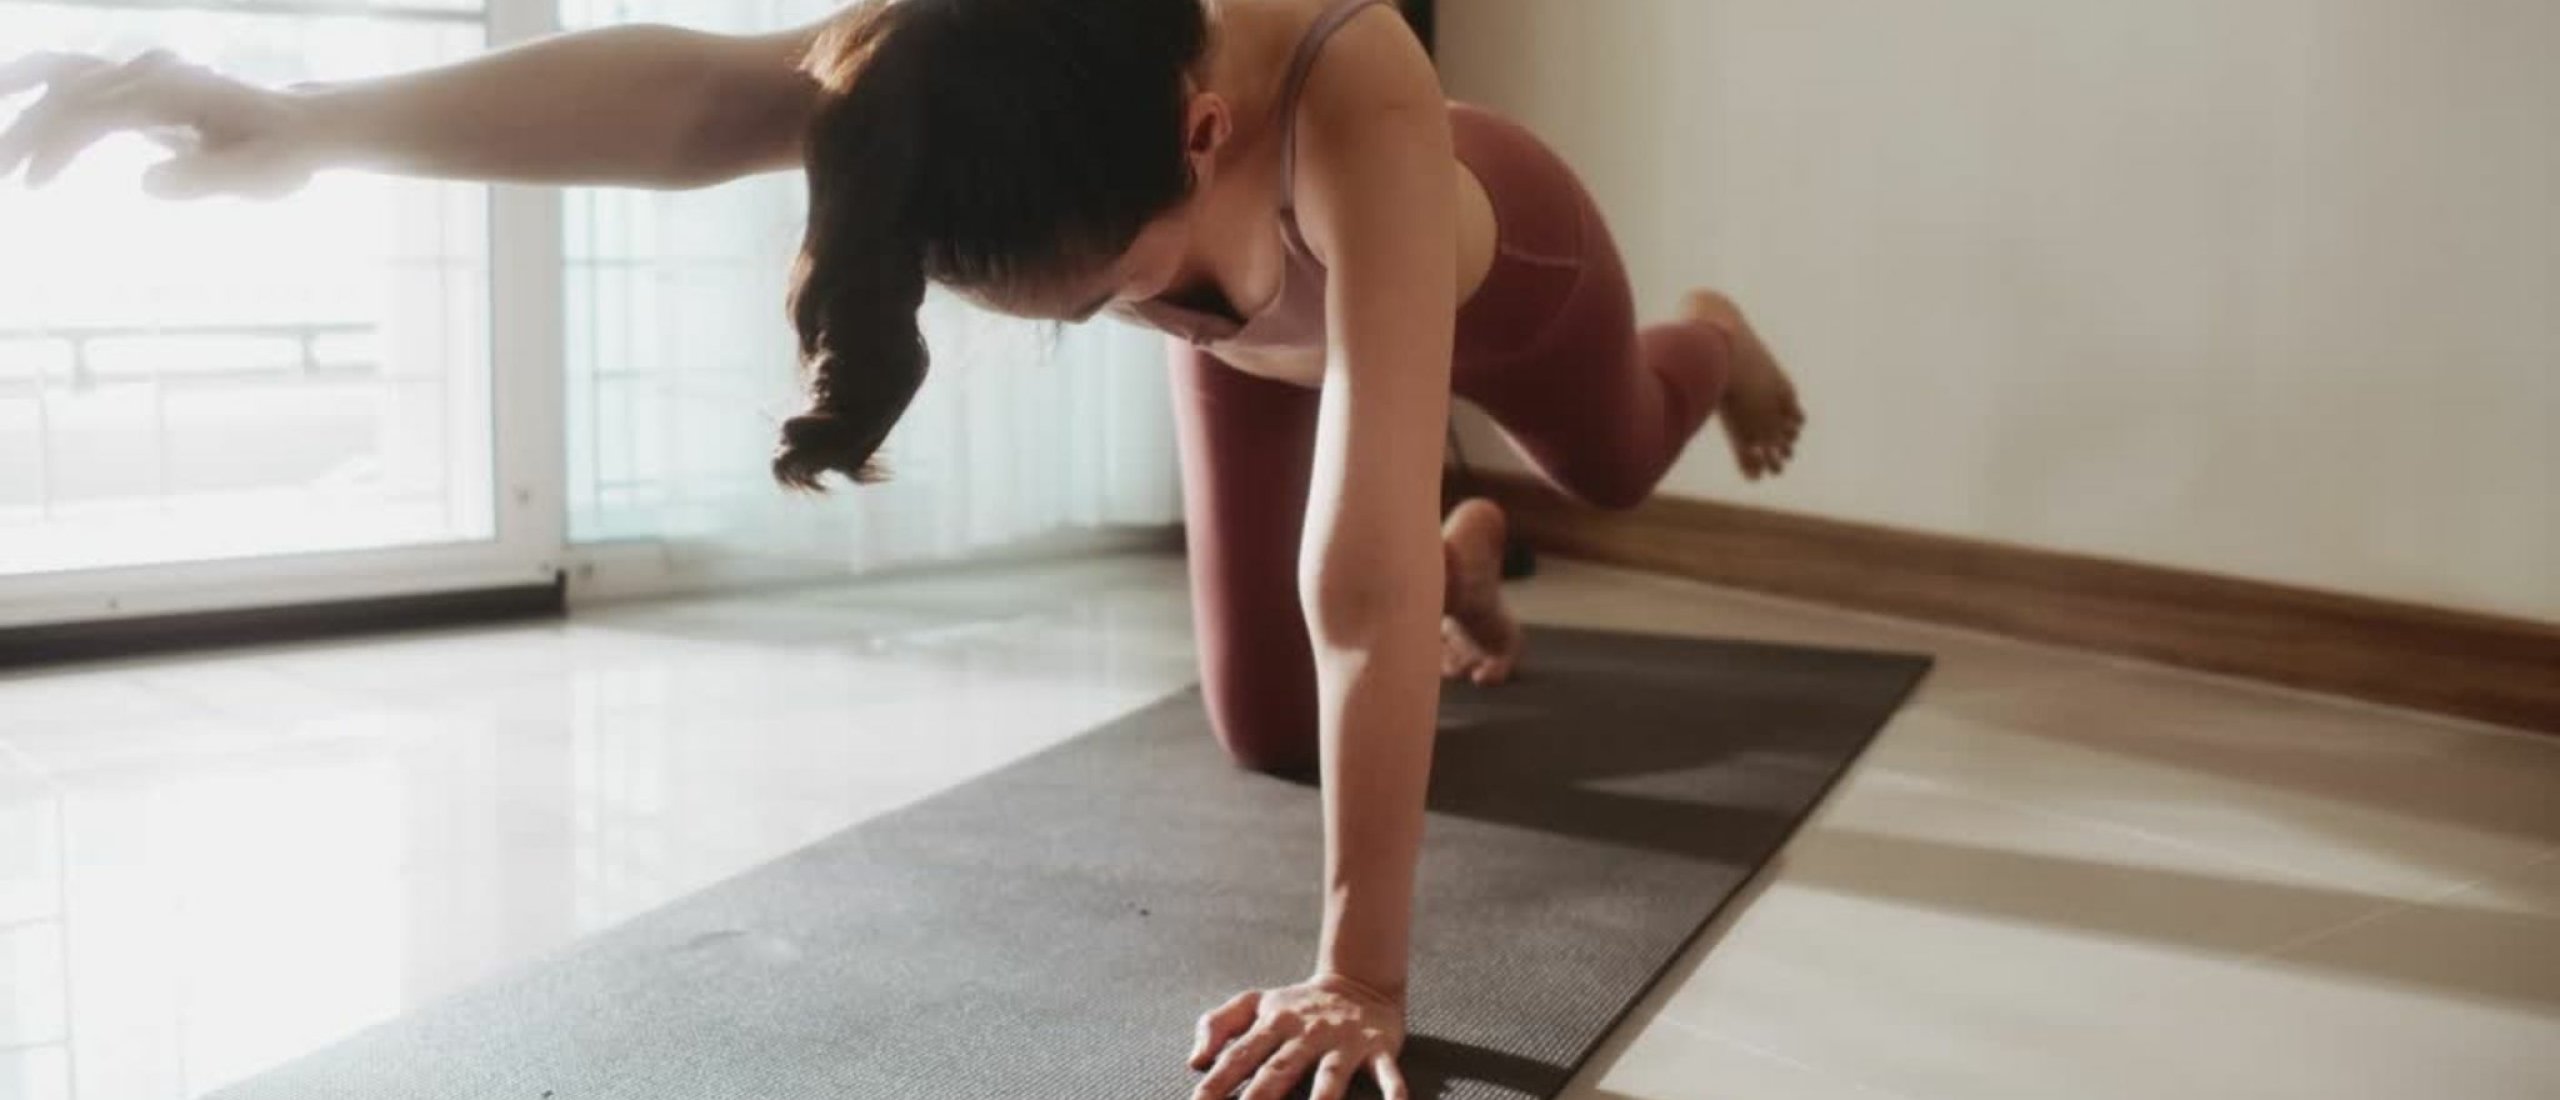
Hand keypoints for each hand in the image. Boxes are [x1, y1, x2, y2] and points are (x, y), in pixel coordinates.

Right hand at [0, 49, 315, 197]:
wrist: (301, 126)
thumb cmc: (283, 154)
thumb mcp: (260, 175)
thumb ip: (207, 178)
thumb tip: (145, 183)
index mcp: (175, 92)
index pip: (96, 111)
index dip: (59, 144)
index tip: (34, 182)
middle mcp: (152, 75)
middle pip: (68, 91)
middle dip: (26, 131)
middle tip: (1, 175)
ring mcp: (143, 75)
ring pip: (65, 73)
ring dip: (21, 97)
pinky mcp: (138, 86)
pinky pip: (76, 80)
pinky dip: (41, 94)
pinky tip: (17, 112)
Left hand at [1189, 974, 1411, 1099]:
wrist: (1360, 980)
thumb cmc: (1297, 1005)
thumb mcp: (1254, 1004)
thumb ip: (1217, 1025)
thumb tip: (1195, 1060)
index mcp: (1274, 1023)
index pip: (1240, 1056)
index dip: (1217, 1081)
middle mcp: (1307, 1033)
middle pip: (1280, 1070)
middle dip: (1259, 1098)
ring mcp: (1344, 1042)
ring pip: (1330, 1076)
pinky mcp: (1378, 1048)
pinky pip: (1387, 1074)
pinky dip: (1394, 1093)